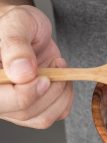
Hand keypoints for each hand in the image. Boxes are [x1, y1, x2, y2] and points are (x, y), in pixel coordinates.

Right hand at [0, 5, 72, 127]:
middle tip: (54, 64)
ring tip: (56, 67)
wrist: (28, 29)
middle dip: (49, 89)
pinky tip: (60, 78)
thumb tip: (21, 72)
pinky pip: (56, 114)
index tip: (43, 75)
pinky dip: (66, 97)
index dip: (27, 92)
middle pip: (25, 112)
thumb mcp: (16, 24)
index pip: (3, 102)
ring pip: (42, 118)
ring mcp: (15, 106)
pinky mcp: (35, 108)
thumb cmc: (17, 24)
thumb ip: (15, 46)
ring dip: (59, 92)